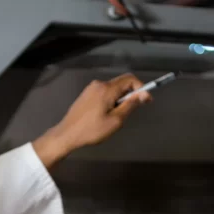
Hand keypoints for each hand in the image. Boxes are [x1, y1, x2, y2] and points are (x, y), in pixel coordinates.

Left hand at [32, 74, 150, 168]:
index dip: (141, 88)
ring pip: (113, 89)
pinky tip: (106, 115)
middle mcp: (99, 84)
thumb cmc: (92, 130)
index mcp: (107, 89)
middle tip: (131, 111)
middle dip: (131, 95)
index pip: (130, 79)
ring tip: (117, 116)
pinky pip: (104, 93)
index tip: (146, 101)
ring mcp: (91, 88)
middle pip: (121, 83)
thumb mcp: (115, 120)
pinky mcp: (86, 94)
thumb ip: (130, 105)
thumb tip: (144, 94)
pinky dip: (111, 100)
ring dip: (120, 99)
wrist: (67, 134)